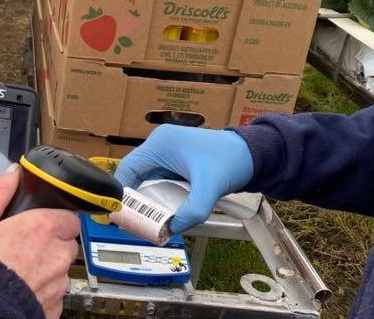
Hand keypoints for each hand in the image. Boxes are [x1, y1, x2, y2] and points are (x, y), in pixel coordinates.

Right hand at [0, 164, 79, 318]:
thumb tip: (12, 174)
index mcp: (42, 228)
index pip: (69, 217)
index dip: (55, 219)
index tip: (40, 224)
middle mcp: (57, 255)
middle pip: (67, 243)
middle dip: (52, 244)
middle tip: (25, 247)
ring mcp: (58, 284)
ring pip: (62, 270)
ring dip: (47, 269)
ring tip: (20, 271)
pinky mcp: (55, 307)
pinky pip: (54, 294)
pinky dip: (42, 291)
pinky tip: (21, 289)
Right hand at [114, 125, 253, 232]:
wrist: (253, 153)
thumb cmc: (229, 162)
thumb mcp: (209, 189)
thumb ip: (191, 212)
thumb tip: (172, 229)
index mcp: (160, 144)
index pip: (128, 168)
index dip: (121, 191)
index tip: (120, 212)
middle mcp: (159, 144)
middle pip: (135, 173)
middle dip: (133, 197)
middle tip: (133, 219)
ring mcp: (168, 150)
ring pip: (147, 176)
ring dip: (145, 195)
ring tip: (145, 217)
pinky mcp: (176, 158)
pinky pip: (159, 176)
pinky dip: (158, 192)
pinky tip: (161, 208)